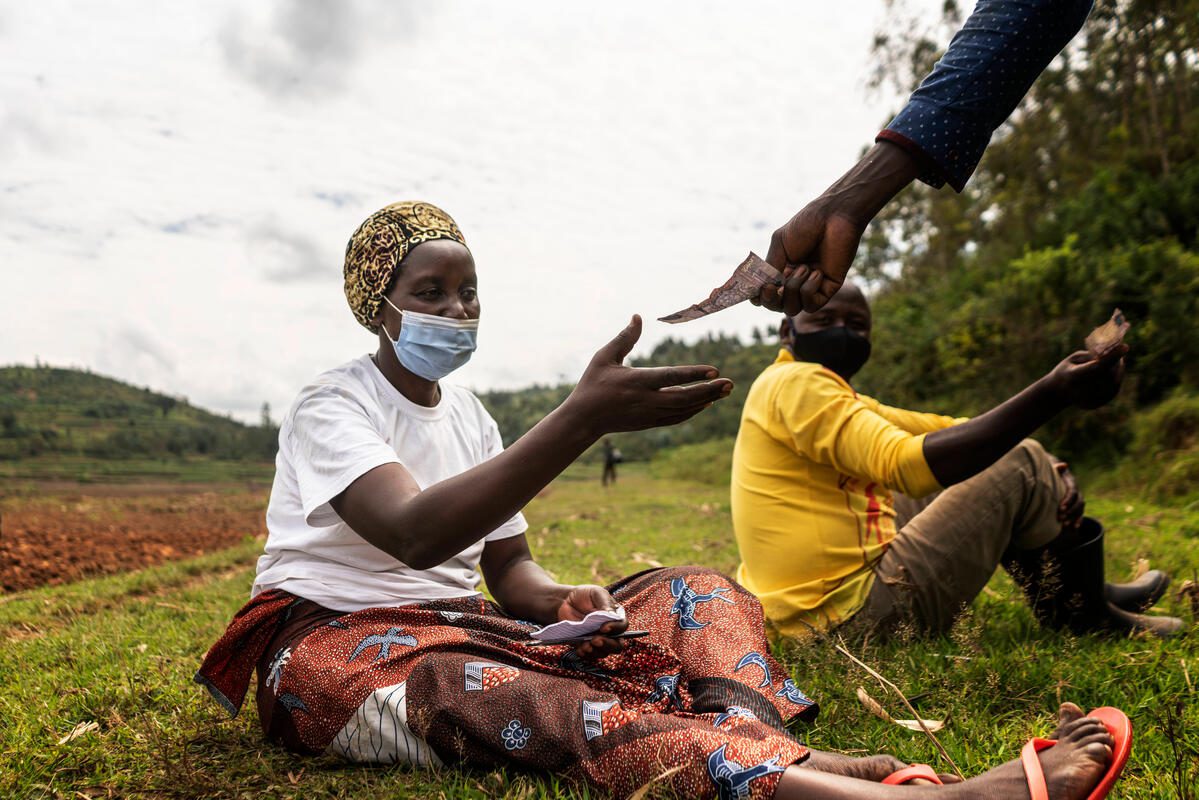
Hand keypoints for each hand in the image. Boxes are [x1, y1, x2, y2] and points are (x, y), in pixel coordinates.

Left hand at [556, 584, 628, 659]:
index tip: (604, 628)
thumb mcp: (596, 593)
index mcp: (616, 617)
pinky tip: (580, 650)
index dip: (615, 629)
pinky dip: (585, 654)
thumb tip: (612, 615)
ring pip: (604, 652)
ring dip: (595, 651)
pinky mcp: (586, 645)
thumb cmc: (585, 595)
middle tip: (595, 640)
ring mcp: (598, 639)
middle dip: (607, 644)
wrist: (566, 601)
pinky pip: (589, 655)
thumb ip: (605, 603)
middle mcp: (610, 631)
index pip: (622, 626)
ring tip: (585, 646)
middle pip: (617, 644)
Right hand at [566, 315, 732, 435]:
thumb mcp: (604, 357)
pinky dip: (693, 411)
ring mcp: (649, 414)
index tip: (714, 370)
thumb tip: (638, 317)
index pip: (671, 377)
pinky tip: (706, 402)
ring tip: (725, 390)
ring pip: (684, 409)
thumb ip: (624, 338)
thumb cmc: (592, 384)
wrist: (583, 419)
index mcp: (636, 382)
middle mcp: (646, 400)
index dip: (693, 374)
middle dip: (709, 391)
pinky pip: (677, 418)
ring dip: (706, 400)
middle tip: (730, 383)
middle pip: (684, 398)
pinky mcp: (649, 423)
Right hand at [757, 203, 866, 315]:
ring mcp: (812, 287)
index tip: (755, 292)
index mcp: (781, 270)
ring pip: (792, 309)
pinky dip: (809, 290)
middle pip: (777, 306)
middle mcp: (796, 281)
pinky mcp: (828, 289)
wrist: (834, 217)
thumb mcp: (779, 244)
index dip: (759, 297)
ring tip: (804, 268)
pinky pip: (811, 305)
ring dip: (793, 289)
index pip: (766, 294)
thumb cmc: (806, 226)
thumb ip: (770, 268)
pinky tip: (817, 272)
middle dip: (770, 300)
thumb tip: (761, 289)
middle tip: (771, 286)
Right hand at [1047, 345, 1127, 409]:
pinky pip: (1113, 390)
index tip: (1125, 346)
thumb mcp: (1074, 358)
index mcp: (1072, 376)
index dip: (1111, 357)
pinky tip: (1111, 372)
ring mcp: (1088, 400)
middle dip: (1116, 361)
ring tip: (1115, 360)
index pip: (1096, 367)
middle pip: (1107, 374)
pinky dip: (1115, 379)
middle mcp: (1081, 391)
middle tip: (1120, 349)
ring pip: (1114, 382)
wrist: (1059, 392)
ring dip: (1118, 369)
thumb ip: (1093, 356)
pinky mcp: (1096, 404)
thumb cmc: (1067, 370)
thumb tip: (1114, 355)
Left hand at [1053, 460, 1084, 528]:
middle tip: (1060, 518)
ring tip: (1064, 525)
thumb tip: (1063, 465)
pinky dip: (1078, 521)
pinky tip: (1074, 528)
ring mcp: (1078, 499)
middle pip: (1078, 503)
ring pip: (1080, 510)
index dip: (1067, 501)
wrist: (1056, 476)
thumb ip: (1057, 468)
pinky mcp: (1076, 506)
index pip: (1072, 493)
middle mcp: (1077, 492)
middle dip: (1070, 511)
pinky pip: (1080, 514)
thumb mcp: (1054, 469)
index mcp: (1072, 483)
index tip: (1060, 508)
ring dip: (1073, 518)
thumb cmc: (1052, 473)